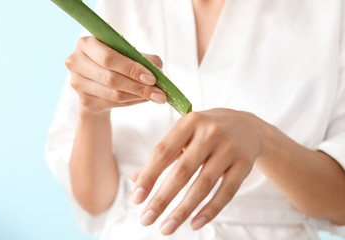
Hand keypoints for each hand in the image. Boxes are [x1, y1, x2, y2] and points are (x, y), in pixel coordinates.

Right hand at [65, 36, 166, 114]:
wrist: (97, 82)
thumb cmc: (115, 63)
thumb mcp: (128, 54)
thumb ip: (143, 58)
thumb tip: (157, 70)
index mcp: (86, 44)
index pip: (109, 58)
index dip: (131, 68)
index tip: (152, 78)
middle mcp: (76, 62)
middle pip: (111, 78)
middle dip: (138, 86)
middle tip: (159, 94)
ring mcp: (77, 83)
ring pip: (113, 94)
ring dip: (138, 96)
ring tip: (156, 96)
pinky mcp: (84, 100)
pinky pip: (113, 103)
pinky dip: (132, 102)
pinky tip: (143, 98)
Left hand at [131, 108, 271, 234]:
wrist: (248, 126)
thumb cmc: (207, 131)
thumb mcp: (184, 134)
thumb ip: (162, 155)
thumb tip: (135, 179)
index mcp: (189, 122)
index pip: (163, 152)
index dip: (148, 176)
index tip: (136, 199)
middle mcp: (210, 133)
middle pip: (182, 171)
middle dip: (162, 199)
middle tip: (146, 219)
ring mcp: (229, 148)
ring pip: (203, 185)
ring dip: (182, 210)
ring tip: (166, 228)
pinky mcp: (244, 164)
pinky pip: (226, 192)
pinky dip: (209, 211)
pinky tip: (194, 223)